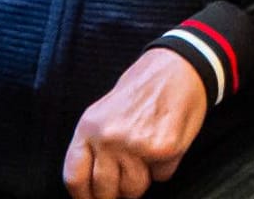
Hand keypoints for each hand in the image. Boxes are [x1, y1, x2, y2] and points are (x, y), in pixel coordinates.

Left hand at [62, 49, 207, 198]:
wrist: (178, 66)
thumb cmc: (142, 90)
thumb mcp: (103, 112)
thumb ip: (93, 145)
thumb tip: (89, 183)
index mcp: (89, 128)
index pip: (75, 179)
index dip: (83, 197)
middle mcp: (110, 138)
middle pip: (105, 190)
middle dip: (116, 192)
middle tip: (125, 181)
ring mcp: (138, 145)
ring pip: (134, 188)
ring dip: (142, 180)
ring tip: (147, 158)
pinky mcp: (166, 148)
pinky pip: (163, 176)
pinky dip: (165, 167)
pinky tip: (166, 144)